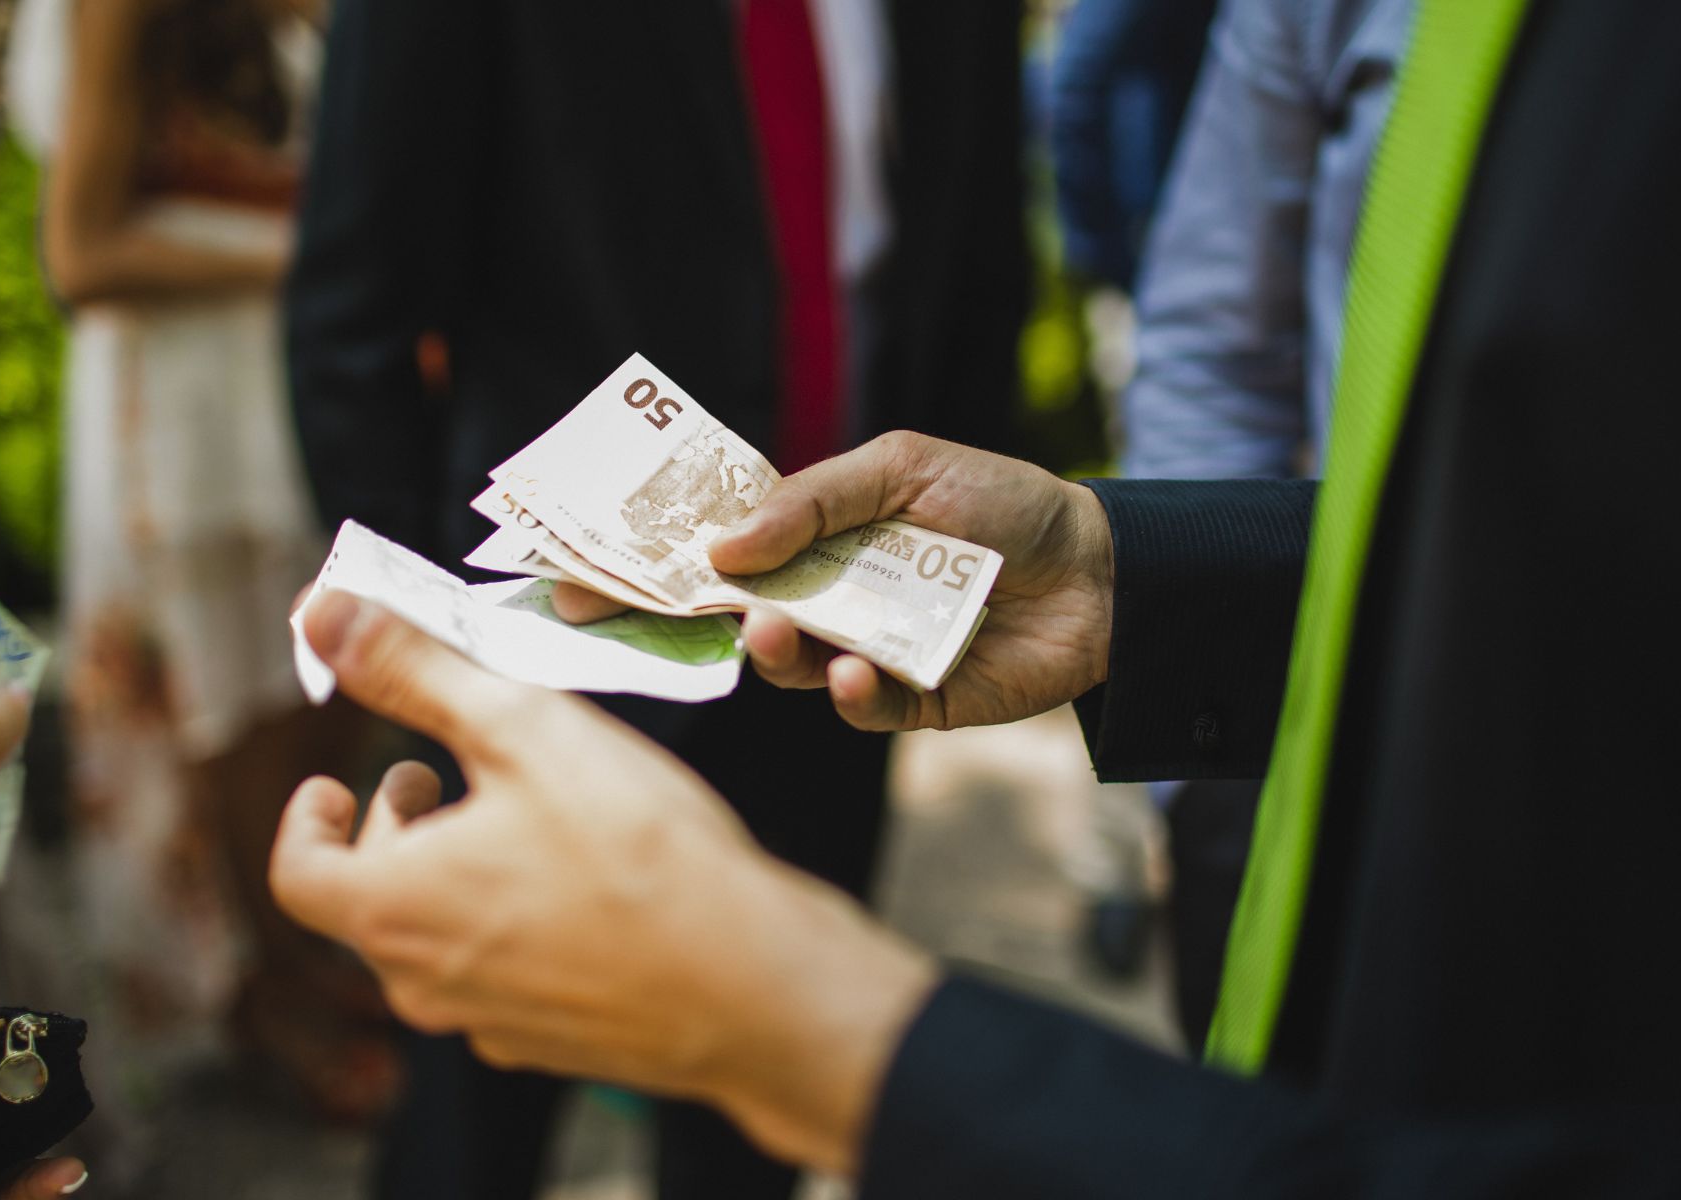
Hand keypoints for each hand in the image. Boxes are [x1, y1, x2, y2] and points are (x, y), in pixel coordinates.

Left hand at [272, 592, 936, 1172]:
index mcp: (395, 910)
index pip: (298, 874)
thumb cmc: (639, 855)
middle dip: (396, 829)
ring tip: (518, 819)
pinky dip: (512, 924)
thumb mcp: (521, 730)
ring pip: (438, 941)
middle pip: (371, 903)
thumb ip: (414, 670)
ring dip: (453, 875)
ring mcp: (491, 1024)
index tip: (335, 782)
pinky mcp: (554, 1044)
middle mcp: (427, 982)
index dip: (309, 821)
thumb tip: (322, 612)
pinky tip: (581, 884)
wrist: (751, 986)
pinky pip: (503, 979)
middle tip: (439, 776)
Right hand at [555, 432, 1114, 731]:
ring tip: (776, 634)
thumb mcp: (902, 468)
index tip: (577, 574)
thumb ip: (814, 502)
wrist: (1103, 568)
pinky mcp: (910, 700)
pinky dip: (852, 694)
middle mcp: (826, 597)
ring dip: (772, 655)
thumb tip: (722, 548)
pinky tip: (860, 671)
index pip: (715, 554)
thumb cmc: (1002, 502)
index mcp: (814, 538)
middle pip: (728, 616)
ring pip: (788, 666)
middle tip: (630, 615)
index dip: (650, 564)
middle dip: (673, 619)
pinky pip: (860, 708)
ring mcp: (862, 650)